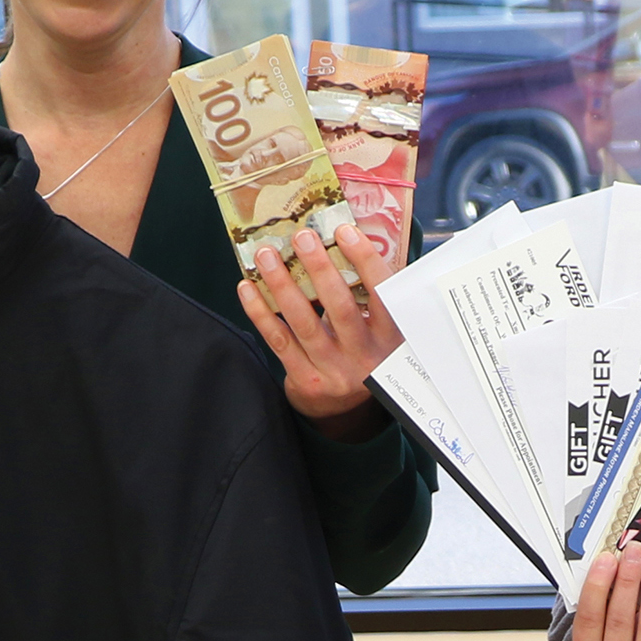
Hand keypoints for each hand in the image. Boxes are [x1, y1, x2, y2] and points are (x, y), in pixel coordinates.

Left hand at [239, 223, 402, 440]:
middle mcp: (367, 357)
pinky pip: (279, 341)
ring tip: (266, 255)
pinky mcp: (307, 381)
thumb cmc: (361, 352)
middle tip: (301, 237)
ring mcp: (335, 372)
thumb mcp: (379, 330)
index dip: (365, 260)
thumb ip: (369, 295)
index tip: (344, 230)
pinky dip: (261, 312)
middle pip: (340, 307)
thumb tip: (341, 240)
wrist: (345, 410)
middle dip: (319, 268)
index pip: (381, 293)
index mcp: (392, 337)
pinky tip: (248, 288)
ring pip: (304, 322)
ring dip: (282, 284)